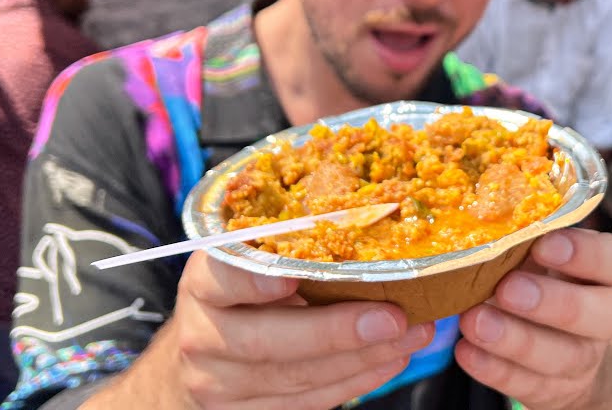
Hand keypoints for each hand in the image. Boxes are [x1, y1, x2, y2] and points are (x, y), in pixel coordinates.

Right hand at [85, 252, 433, 409]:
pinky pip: (307, 403)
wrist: (200, 352)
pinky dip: (355, 380)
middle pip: (268, 341)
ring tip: (411, 334)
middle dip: (337, 331)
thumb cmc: (239, 293)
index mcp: (203, 281)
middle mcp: (201, 334)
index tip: (294, 278)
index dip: (256, 281)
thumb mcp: (248, 259)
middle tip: (393, 316)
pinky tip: (390, 359)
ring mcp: (217, 382)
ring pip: (296, 377)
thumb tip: (371, 220)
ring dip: (363, 358)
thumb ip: (288, 247)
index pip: (223, 278)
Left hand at [455, 228, 611, 409]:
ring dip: (516, 339)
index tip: (543, 243)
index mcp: (601, 275)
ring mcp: (581, 359)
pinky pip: (528, 385)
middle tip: (507, 288)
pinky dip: (494, 369)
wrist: (561, 360)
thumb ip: (523, 240)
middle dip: (555, 301)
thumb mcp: (538, 260)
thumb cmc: (541, 286)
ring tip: (473, 322)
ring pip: (562, 355)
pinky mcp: (553, 391)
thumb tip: (476, 211)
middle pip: (604, 314)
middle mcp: (602, 318)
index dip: (586, 253)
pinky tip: (467, 351)